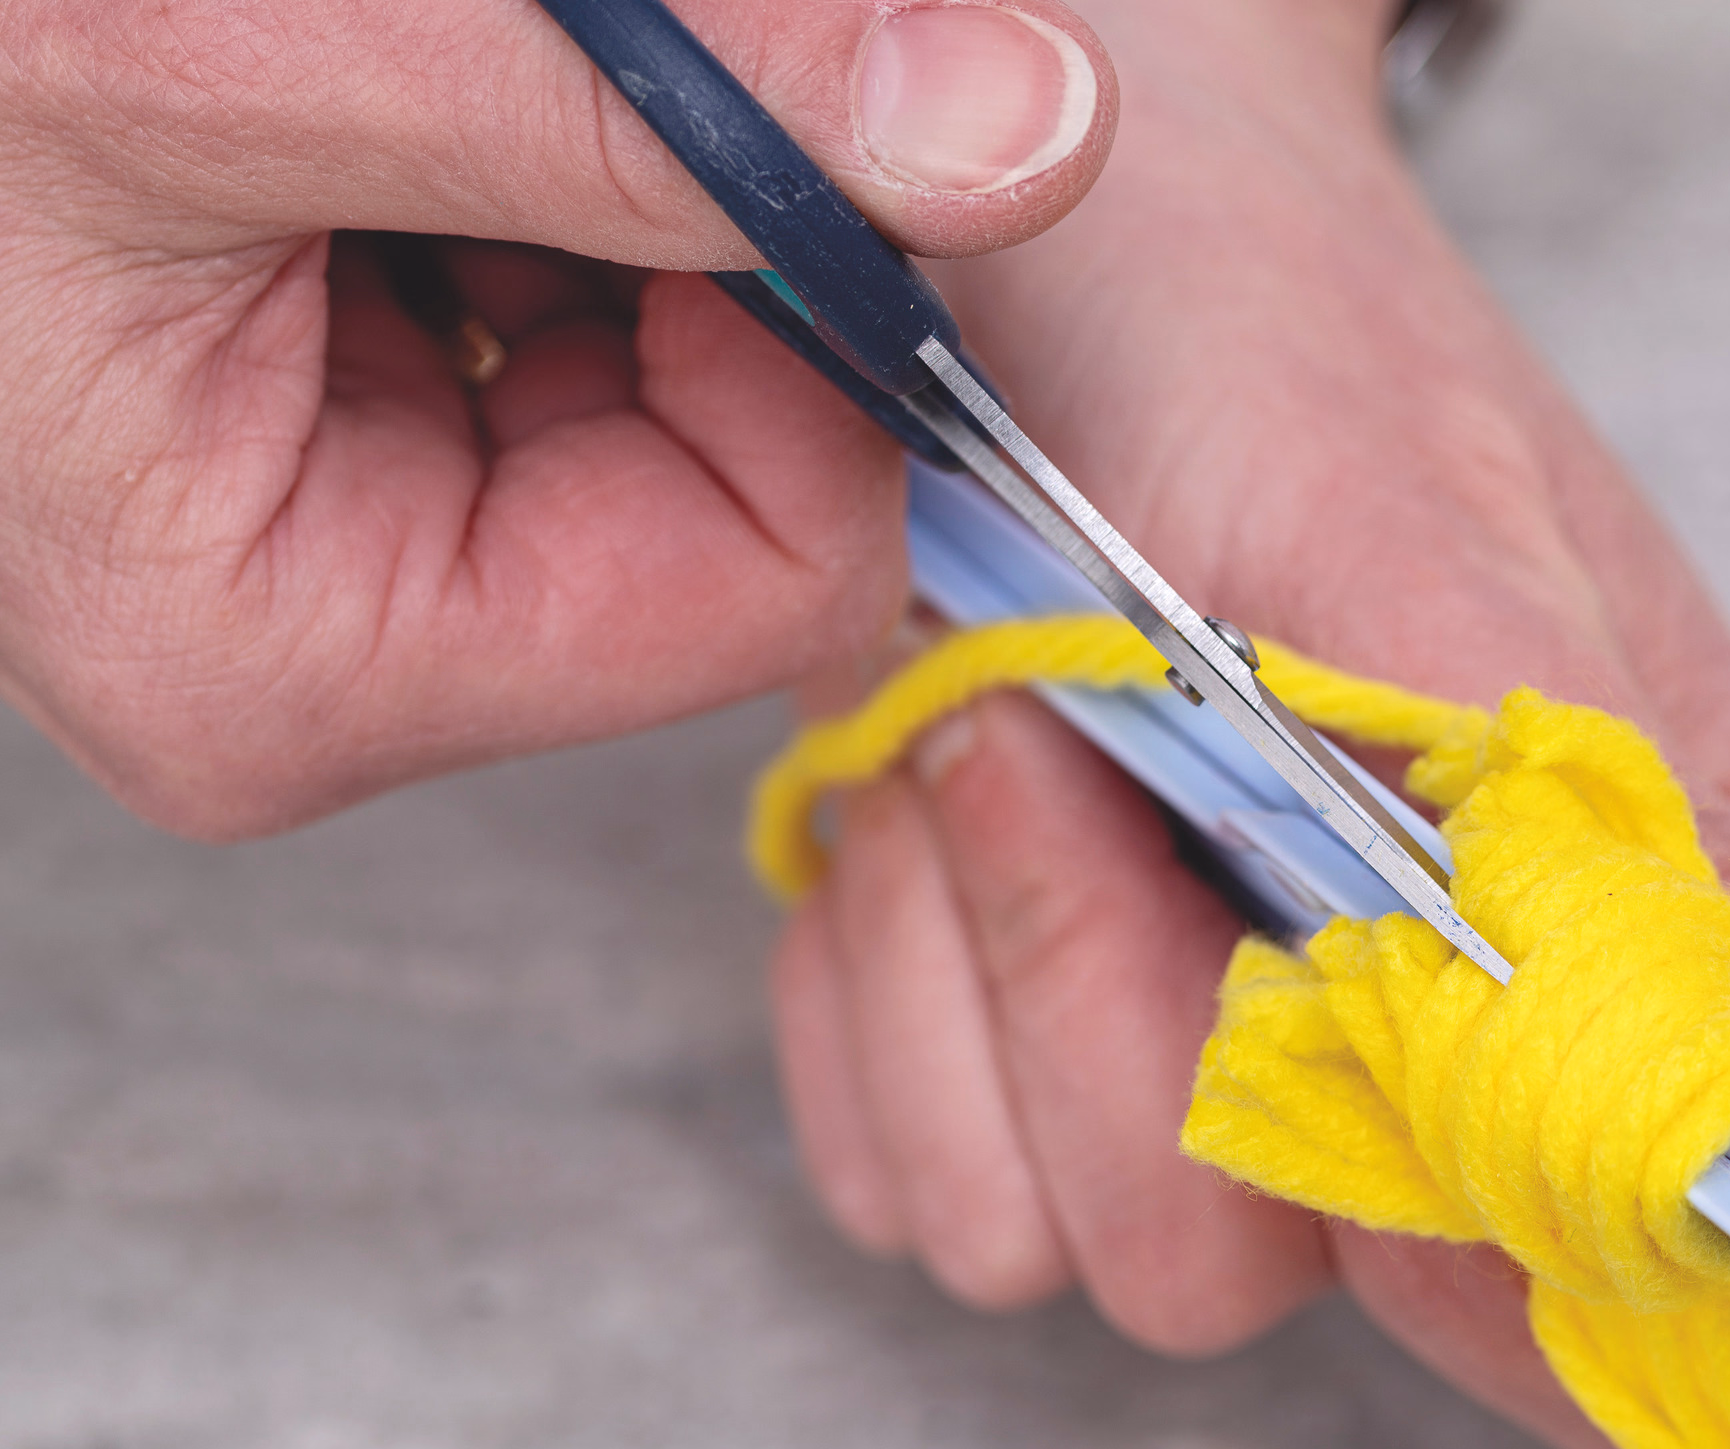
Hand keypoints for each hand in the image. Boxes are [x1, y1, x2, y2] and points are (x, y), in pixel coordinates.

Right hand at [0, 0, 1113, 834]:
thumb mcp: (262, 44)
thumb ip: (665, 109)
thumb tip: (1023, 130)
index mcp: (287, 662)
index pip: (759, 587)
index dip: (819, 358)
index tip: (782, 152)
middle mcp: (322, 648)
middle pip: (726, 495)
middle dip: (714, 259)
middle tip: (594, 71)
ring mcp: (334, 539)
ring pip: (660, 388)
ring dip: (635, 195)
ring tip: (457, 68)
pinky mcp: (340, 428)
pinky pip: (569, 316)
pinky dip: (561, 172)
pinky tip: (429, 85)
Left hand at [771, 0, 1729, 1448]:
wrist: (1021, 210)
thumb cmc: (1245, 319)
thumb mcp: (1426, 547)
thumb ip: (1623, 844)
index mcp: (1603, 936)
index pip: (1590, 1290)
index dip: (1451, 1245)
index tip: (1294, 999)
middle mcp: (1413, 1034)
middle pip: (1227, 1274)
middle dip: (1101, 1002)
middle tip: (1063, 723)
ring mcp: (1196, 1046)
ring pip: (1024, 1235)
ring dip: (957, 968)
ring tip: (970, 711)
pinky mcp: (1007, 1038)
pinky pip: (895, 1166)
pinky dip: (864, 990)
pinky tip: (903, 794)